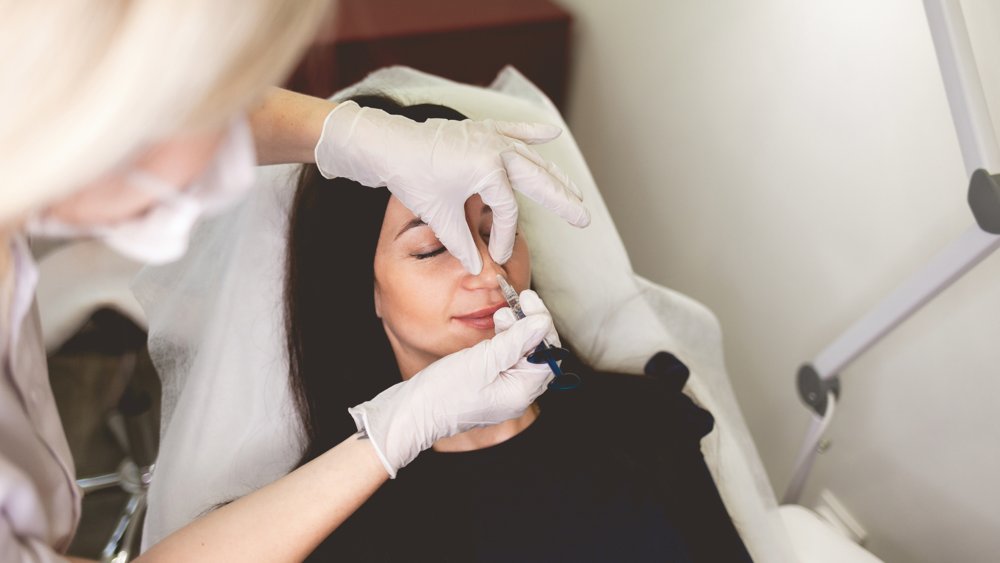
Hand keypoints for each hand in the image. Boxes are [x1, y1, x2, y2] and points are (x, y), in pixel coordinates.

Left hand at [314, 100, 590, 273]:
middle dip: (561, 200)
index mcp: (487, 170)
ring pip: (531, 158)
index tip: (497, 255)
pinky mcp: (480, 130)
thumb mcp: (439, 214)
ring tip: (574, 192)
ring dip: (553, 174)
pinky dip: (532, 130)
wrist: (387, 144)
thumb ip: (463, 243)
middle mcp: (496, 149)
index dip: (505, 236)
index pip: (508, 210)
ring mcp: (490, 137)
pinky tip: (551, 131)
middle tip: (583, 217)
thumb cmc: (412, 176)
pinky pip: (513, 130)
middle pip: (537, 180)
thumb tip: (479, 268)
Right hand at [348, 309, 556, 477]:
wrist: (414, 411)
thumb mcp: (482, 360)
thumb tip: (541, 324)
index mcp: (521, 393)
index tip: (529, 300)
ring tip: (501, 315)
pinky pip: (507, 358)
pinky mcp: (491, 384)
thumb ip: (515, 341)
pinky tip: (496, 327)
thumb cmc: (444, 391)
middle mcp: (517, 394)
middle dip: (529, 325)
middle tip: (515, 303)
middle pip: (539, 353)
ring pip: (522, 353)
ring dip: (516, 330)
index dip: (542, 325)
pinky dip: (505, 340)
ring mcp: (504, 390)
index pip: (548, 355)